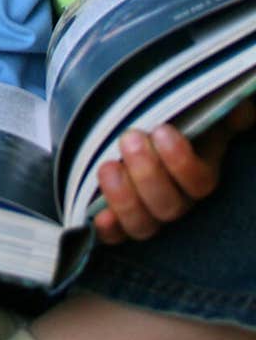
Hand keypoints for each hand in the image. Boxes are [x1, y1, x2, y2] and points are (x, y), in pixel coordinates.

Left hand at [93, 98, 254, 244]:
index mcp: (198, 172)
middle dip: (148, 173)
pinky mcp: (119, 215)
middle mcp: (176, 198)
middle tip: (130, 139)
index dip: (181, 162)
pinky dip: (109, 230)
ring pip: (143, 225)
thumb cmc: (170, 112)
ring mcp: (147, 210)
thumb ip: (219, 107)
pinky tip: (100, 216)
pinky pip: (117, 234)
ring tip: (109, 167)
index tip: (162, 130)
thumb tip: (238, 113)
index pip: (199, 182)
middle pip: (169, 206)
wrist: (134, 121)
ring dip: (124, 199)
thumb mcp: (197, 104)